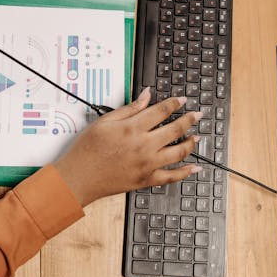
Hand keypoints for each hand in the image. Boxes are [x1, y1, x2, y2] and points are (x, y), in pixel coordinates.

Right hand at [53, 89, 201, 206]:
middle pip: (175, 129)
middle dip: (190, 120)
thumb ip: (129, 108)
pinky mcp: (146, 180)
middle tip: (197, 115)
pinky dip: (186, 172)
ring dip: (192, 143)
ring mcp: (147, 164)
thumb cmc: (87, 150)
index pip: (161, 111)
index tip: (182, 100)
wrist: (79, 177)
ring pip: (179, 152)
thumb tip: (145, 95)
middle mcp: (144, 146)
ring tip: (197, 136)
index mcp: (133, 128)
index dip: (175, 103)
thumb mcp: (105, 121)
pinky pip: (172, 177)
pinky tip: (195, 167)